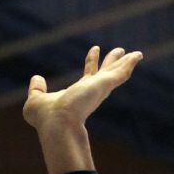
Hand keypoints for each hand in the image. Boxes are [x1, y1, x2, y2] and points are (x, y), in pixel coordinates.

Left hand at [23, 46, 142, 135]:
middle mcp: (90, 92)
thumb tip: (36, 78)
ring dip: (124, 62)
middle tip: (119, 51)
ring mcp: (98, 89)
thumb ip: (36, 90)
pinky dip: (129, 64)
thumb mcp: (35, 100)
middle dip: (111, 62)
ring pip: (115, 72)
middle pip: (104, 73)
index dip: (91, 61)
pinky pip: (120, 73)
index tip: (95, 49)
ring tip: (136, 53)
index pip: (87, 76)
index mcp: (77, 94)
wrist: (57, 125)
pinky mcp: (104, 85)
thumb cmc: (45, 118)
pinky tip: (137, 55)